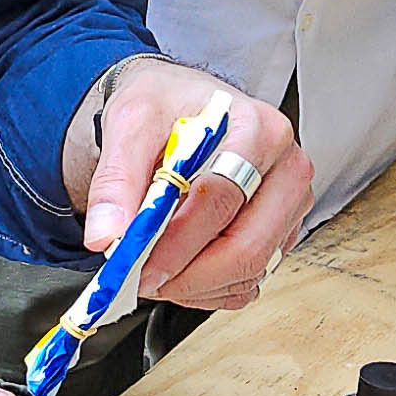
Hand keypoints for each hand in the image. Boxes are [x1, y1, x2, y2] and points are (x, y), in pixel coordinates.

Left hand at [84, 63, 311, 312]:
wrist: (180, 106)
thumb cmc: (167, 108)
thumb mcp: (131, 123)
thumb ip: (116, 180)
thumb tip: (107, 234)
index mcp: (257, 130)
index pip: (220, 199)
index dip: (176, 242)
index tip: (137, 262)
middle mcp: (284, 169)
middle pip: (246, 246)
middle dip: (186, 274)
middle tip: (141, 279)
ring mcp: (287, 205)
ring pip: (249, 272)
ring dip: (194, 285)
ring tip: (154, 271)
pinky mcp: (280, 234)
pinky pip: (247, 282)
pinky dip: (209, 289)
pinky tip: (180, 271)